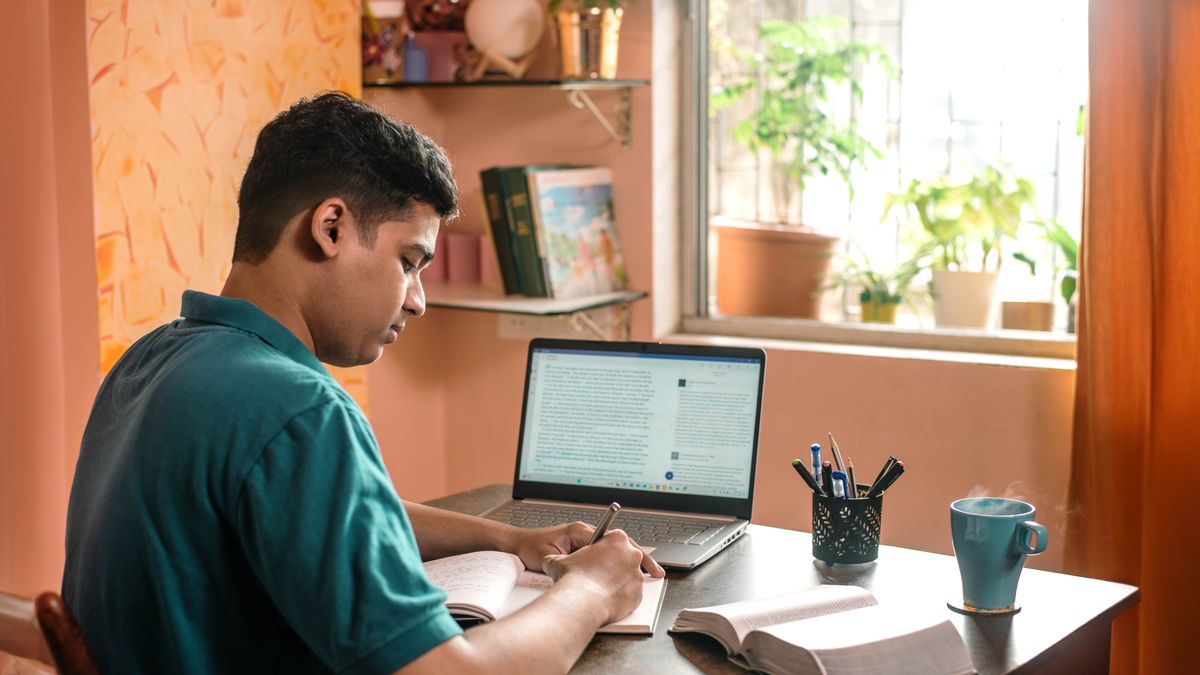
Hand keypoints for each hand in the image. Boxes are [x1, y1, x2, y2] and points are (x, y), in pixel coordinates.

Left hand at [507, 522, 663, 577]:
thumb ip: (565, 563)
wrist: (516, 544)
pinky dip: (618, 565)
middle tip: (656, 572)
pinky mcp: (583, 550)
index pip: (612, 539)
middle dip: (639, 557)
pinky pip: (606, 557)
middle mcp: (586, 534)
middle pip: (620, 544)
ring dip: (631, 561)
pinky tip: (628, 576)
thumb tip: (581, 572)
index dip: (631, 551)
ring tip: (649, 574)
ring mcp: (585, 541)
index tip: (643, 562)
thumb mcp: (547, 557)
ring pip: (616, 551)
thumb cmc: (529, 548)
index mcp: (581, 531)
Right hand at [541, 530, 648, 623]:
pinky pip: (630, 593)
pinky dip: (621, 595)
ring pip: (630, 575)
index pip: (616, 539)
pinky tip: (608, 598)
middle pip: (628, 555)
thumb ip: (562, 557)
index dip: (607, 547)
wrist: (579, 604)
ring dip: (620, 579)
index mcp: (616, 538)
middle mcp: (631, 554)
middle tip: (607, 571)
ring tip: (603, 587)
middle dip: (618, 563)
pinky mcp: (637, 595)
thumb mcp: (557, 560)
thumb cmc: (572, 580)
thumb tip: (555, 560)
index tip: (605, 553)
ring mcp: (636, 575)